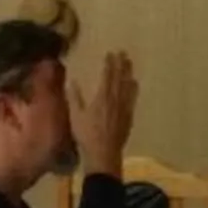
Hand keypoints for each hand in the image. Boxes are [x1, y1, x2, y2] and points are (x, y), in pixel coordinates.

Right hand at [71, 50, 138, 174]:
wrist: (104, 154)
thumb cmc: (87, 135)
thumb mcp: (76, 115)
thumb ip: (74, 96)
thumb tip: (72, 80)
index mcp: (102, 97)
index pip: (107, 75)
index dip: (109, 64)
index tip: (111, 53)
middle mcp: (116, 99)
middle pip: (120, 78)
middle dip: (121, 65)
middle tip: (124, 53)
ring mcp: (124, 108)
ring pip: (128, 87)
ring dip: (128, 74)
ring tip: (130, 64)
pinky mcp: (128, 117)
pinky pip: (132, 99)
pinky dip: (133, 89)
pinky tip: (135, 85)